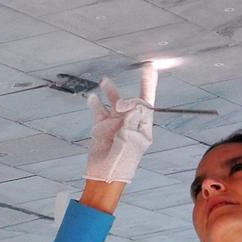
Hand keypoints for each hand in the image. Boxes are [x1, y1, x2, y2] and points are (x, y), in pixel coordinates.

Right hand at [84, 64, 157, 183]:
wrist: (105, 175)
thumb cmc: (122, 160)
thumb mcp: (131, 138)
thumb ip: (132, 117)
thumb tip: (129, 102)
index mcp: (142, 127)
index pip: (147, 103)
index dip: (145, 89)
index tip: (141, 79)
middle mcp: (130, 123)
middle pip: (135, 99)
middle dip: (144, 83)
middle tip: (149, 67)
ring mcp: (115, 124)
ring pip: (114, 102)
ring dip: (111, 90)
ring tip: (104, 80)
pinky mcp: (101, 127)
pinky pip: (98, 111)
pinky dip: (95, 103)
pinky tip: (93, 97)